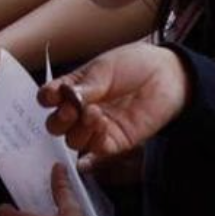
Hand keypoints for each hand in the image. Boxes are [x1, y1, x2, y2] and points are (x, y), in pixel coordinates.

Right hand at [37, 44, 190, 166]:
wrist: (167, 75)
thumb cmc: (135, 65)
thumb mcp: (105, 68)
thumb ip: (85, 86)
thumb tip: (66, 97)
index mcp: (73, 89)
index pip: (49, 98)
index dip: (47, 99)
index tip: (54, 95)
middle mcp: (81, 110)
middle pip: (56, 125)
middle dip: (59, 120)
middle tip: (71, 110)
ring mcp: (97, 127)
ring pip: (73, 141)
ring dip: (79, 129)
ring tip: (94, 113)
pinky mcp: (115, 141)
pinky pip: (97, 150)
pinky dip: (95, 139)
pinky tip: (103, 124)